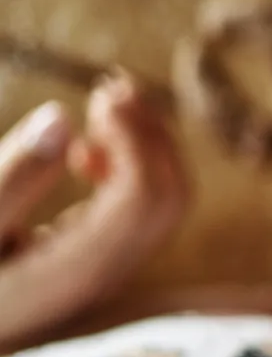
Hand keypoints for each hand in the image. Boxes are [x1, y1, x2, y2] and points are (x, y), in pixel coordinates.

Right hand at [0, 74, 189, 350]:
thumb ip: (14, 176)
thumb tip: (62, 117)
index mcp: (78, 265)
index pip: (145, 195)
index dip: (136, 137)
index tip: (100, 96)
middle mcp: (109, 269)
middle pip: (171, 196)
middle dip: (153, 135)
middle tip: (111, 87)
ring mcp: (111, 268)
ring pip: (165, 201)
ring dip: (146, 146)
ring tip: (103, 105)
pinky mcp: (102, 260)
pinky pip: (143, 211)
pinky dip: (130, 169)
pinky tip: (84, 155)